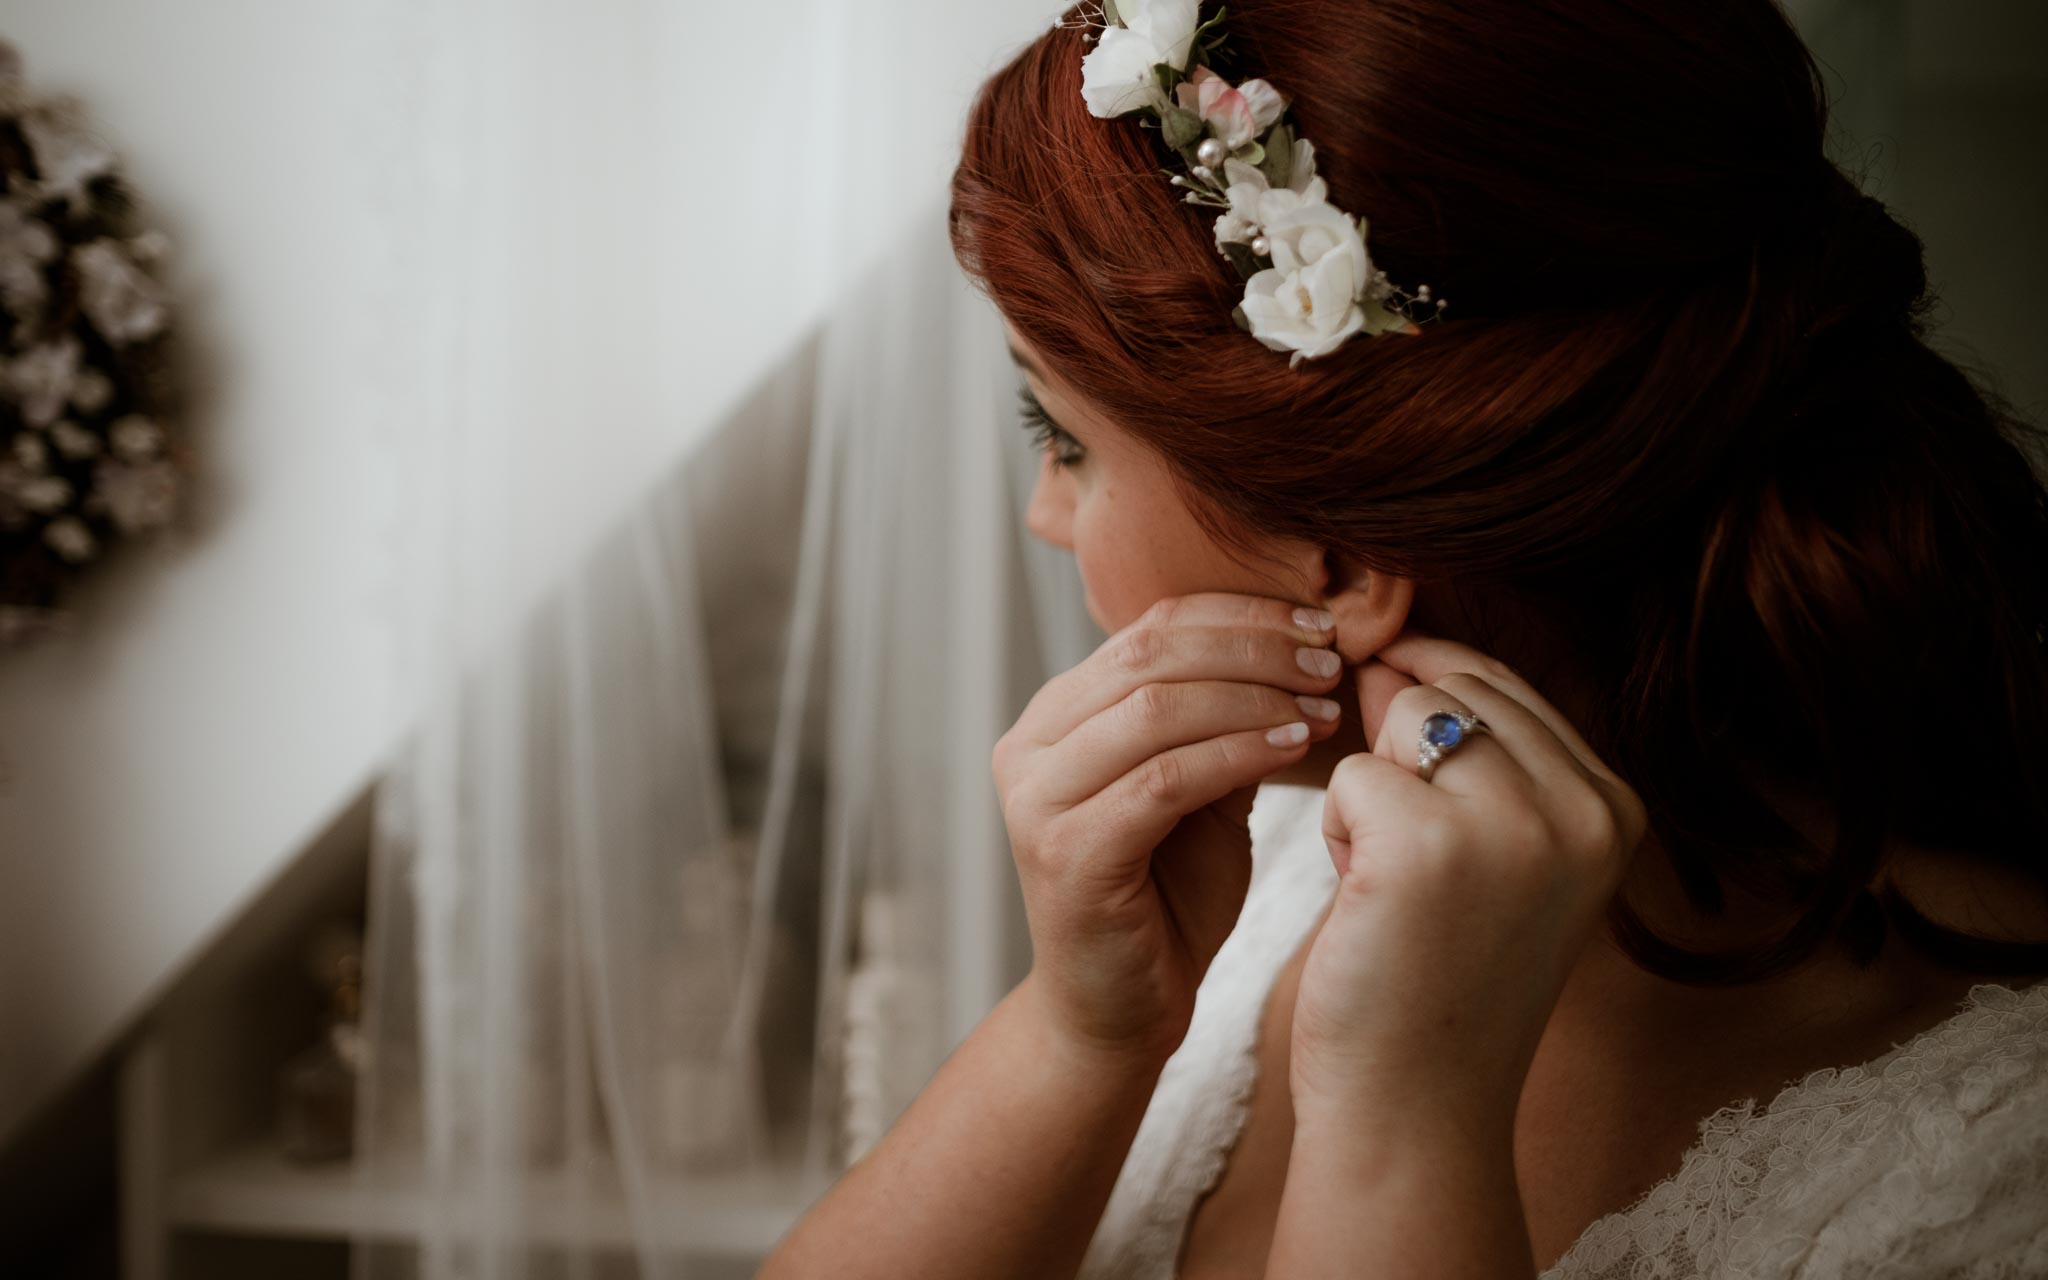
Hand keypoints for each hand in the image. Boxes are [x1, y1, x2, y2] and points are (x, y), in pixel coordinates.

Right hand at [996, 593, 1348, 1065]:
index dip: (1241, 613)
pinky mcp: (1067, 851)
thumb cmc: (1166, 901)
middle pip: (1151, 654)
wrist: (1117, 1015)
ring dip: (1254, 697)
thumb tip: (1299, 646)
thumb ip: (1221, 721)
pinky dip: (1237, 754)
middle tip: (1329, 660)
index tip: (1321, 622)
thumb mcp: (1199, 791)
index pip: (1149, 626)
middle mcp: (1030, 745)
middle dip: (1254, 647)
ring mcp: (1038, 798)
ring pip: (1157, 709)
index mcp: (1057, 716)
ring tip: (1323, 705)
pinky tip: (1292, 748)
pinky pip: (1165, 779)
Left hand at [1288, 631, 1646, 1134]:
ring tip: (1390, 882)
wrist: (1414, 1110)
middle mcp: (1585, 809)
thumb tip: (1384, 652)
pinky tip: (1366, 906)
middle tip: (1404, 857)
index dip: (1429, 693)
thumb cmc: (1438, 980)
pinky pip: (1348, 775)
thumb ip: (1477, 756)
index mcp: (1616, 807)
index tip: (1400, 756)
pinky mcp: (1428, 845)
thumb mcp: (1496, 855)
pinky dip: (1336, 833)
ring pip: (1401, 717)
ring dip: (1369, 789)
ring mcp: (1515, 824)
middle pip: (1452, 688)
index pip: (1506, 682)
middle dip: (1400, 749)